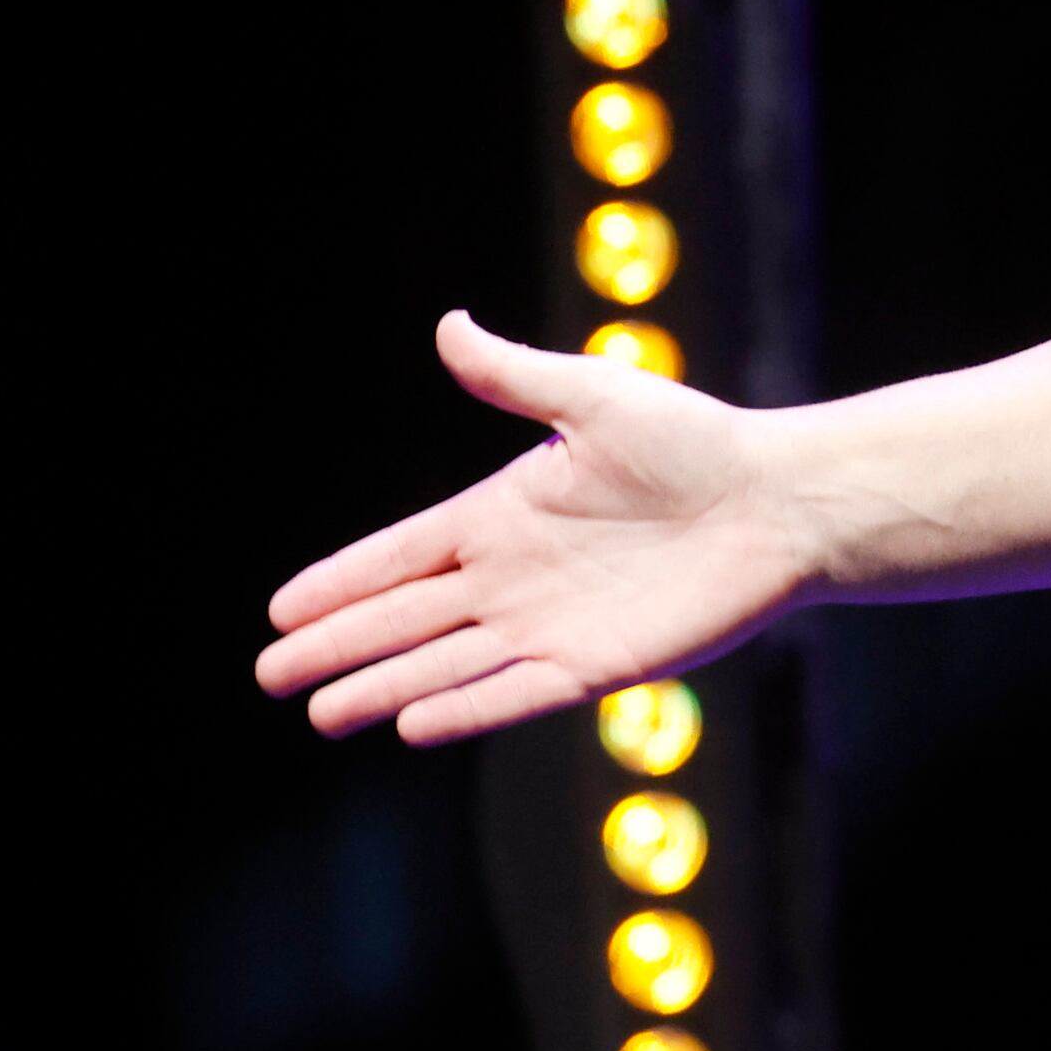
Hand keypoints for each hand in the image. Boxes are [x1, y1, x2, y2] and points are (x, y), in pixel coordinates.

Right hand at [255, 313, 812, 743]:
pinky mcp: (599, 664)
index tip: (280, 609)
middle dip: (338, 645)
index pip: (401, 555)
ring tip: (320, 715)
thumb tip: (450, 325)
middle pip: (406, 619)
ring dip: (384, 688)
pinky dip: (466, 709)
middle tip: (269, 674)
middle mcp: (517, 577)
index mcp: (505, 514)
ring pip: (446, 665)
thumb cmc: (698, 443)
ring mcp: (553, 624)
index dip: (341, 582)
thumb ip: (516, 378)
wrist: (781, 501)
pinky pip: (516, 693)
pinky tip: (412, 725)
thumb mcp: (595, 398)